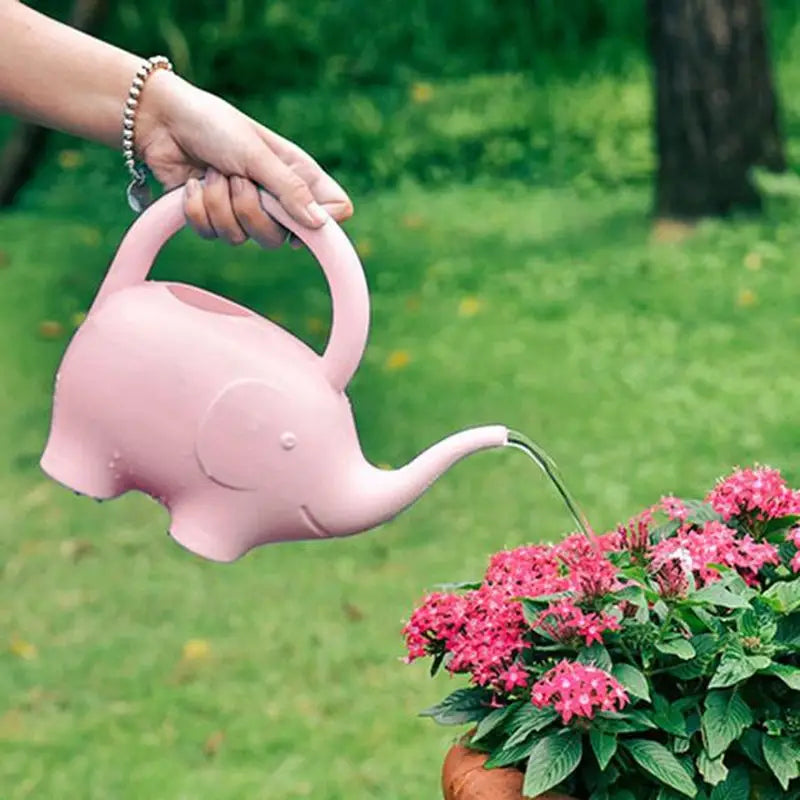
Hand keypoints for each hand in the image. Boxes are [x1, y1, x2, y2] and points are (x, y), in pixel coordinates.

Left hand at [134, 71, 352, 247]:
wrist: (162, 122)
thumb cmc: (215, 126)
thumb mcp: (257, 154)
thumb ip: (289, 190)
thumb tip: (320, 225)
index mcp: (298, 176)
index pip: (335, 211)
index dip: (323, 223)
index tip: (298, 218)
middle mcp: (277, 199)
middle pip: (279, 238)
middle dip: (249, 209)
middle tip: (236, 177)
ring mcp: (245, 212)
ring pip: (240, 238)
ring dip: (218, 203)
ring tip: (211, 172)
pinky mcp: (213, 219)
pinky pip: (211, 234)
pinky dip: (196, 207)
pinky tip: (192, 183)